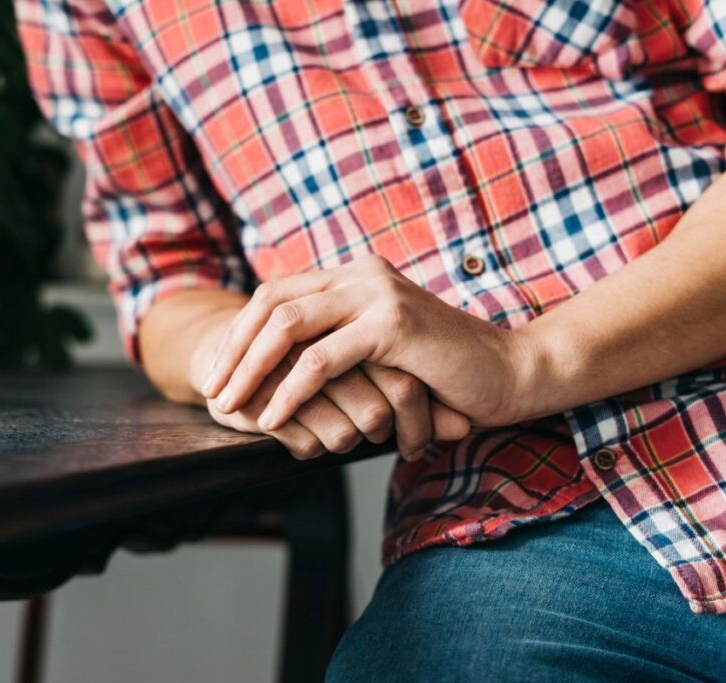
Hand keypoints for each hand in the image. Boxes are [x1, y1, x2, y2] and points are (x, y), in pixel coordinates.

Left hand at [201, 256, 532, 434]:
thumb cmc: (447, 372)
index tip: (221, 369)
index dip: (242, 330)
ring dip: (250, 368)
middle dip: (234, 348)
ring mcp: (378, 294)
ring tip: (230, 406)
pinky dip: (290, 390)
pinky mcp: (392, 325)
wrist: (512, 372)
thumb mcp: (384, 351)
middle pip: (272, 301)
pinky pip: (322, 359)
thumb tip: (285, 371)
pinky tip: (274, 416)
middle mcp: (362, 274)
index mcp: (357, 275)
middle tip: (213, 389)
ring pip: (288, 324)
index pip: (278, 291)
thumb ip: (343, 345)